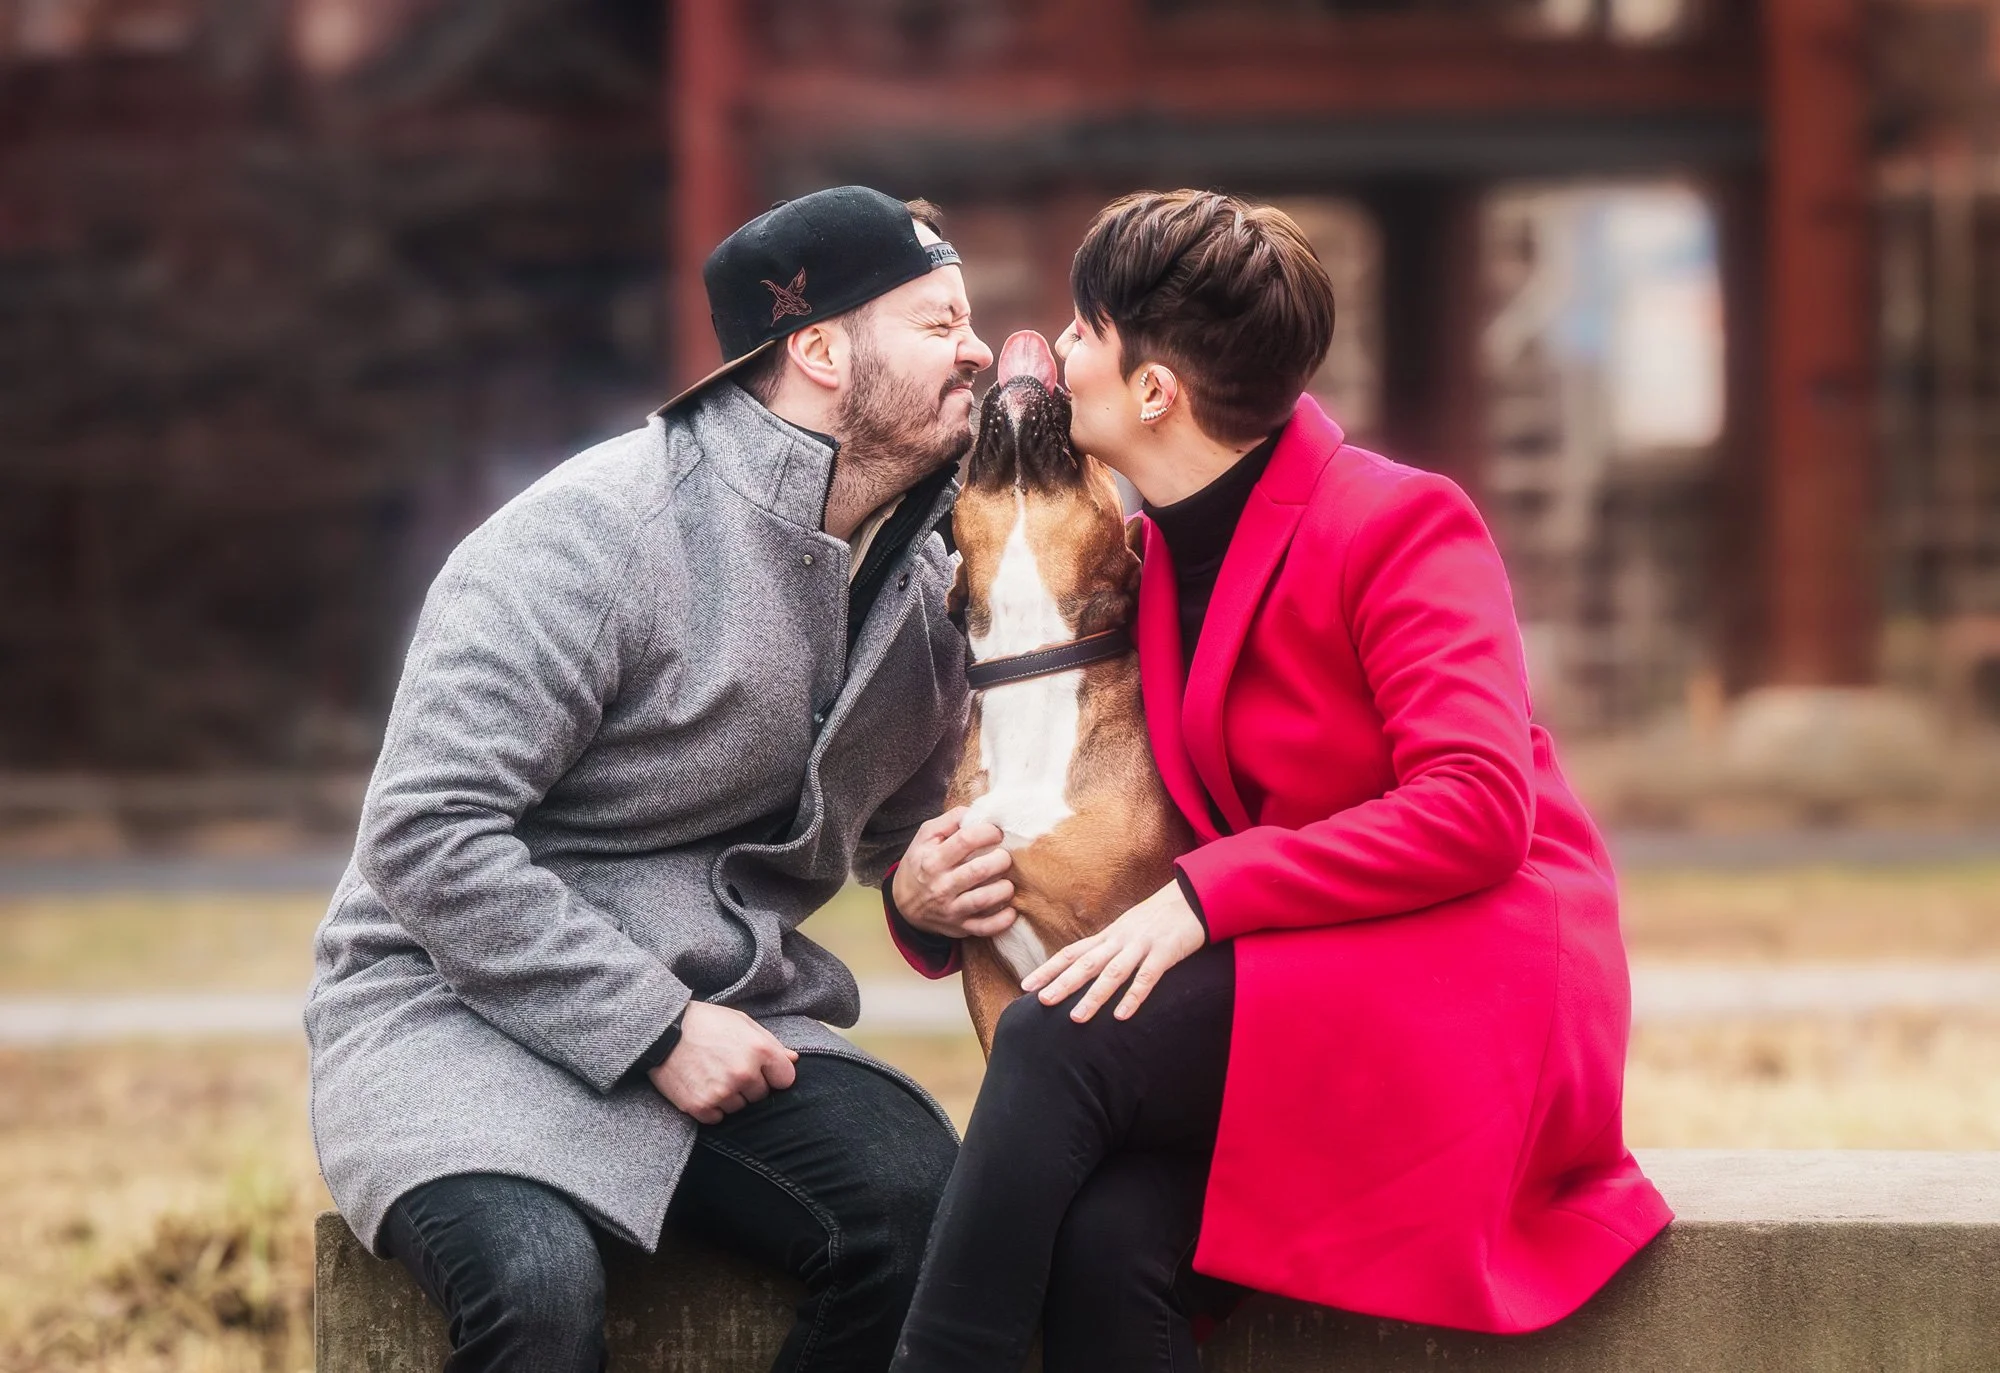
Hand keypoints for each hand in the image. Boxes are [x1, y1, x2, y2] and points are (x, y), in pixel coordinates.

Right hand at [647, 1002, 797, 1124]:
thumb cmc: (705, 1022)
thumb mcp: (741, 1022)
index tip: (761, 1068)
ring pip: (740, 1108)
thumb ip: (770, 1042)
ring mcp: (722, 1092)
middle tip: (728, 1067)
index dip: (774, 1074)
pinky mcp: (700, 1106)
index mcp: (759, 1050)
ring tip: (712, 1074)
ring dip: (730, 1096)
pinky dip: (711, 1107)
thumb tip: (793, 1059)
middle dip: (750, 1084)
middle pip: (761, 1095)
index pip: (786, 1079)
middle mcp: (743, 1073)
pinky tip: (701, 1086)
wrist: (661, 1030)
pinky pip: (718, 1118)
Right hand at [891, 807, 1016, 939]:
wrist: (905, 905)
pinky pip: (985, 928)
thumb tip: (976, 811)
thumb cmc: (921, 864)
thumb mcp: (925, 837)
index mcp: (933, 860)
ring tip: (1008, 881)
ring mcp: (951, 909)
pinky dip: (1002, 921)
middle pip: (978, 871)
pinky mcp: (960, 927)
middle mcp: (941, 885)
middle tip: (1006, 857)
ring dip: (1004, 889)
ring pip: (984, 900)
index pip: (965, 841)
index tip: (996, 833)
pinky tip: (1011, 910)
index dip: (988, 832)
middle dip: (1001, 860)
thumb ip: (949, 821)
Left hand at [1021, 880, 1205, 1022]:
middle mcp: (1120, 939)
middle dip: (1062, 982)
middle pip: (1085, 963)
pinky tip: (1121, 1016)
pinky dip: (1133, 997)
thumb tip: (1088, 966)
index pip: (1072, 952)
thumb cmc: (1161, 917)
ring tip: (1076, 1018)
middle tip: (1041, 1001)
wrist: (1195, 895)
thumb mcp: (1130, 929)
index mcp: (1109, 935)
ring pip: (1112, 973)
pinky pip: (1147, 977)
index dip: (1049, 969)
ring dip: (1093, 996)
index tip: (1026, 985)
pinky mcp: (1166, 953)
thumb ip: (1111, 948)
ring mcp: (1142, 945)